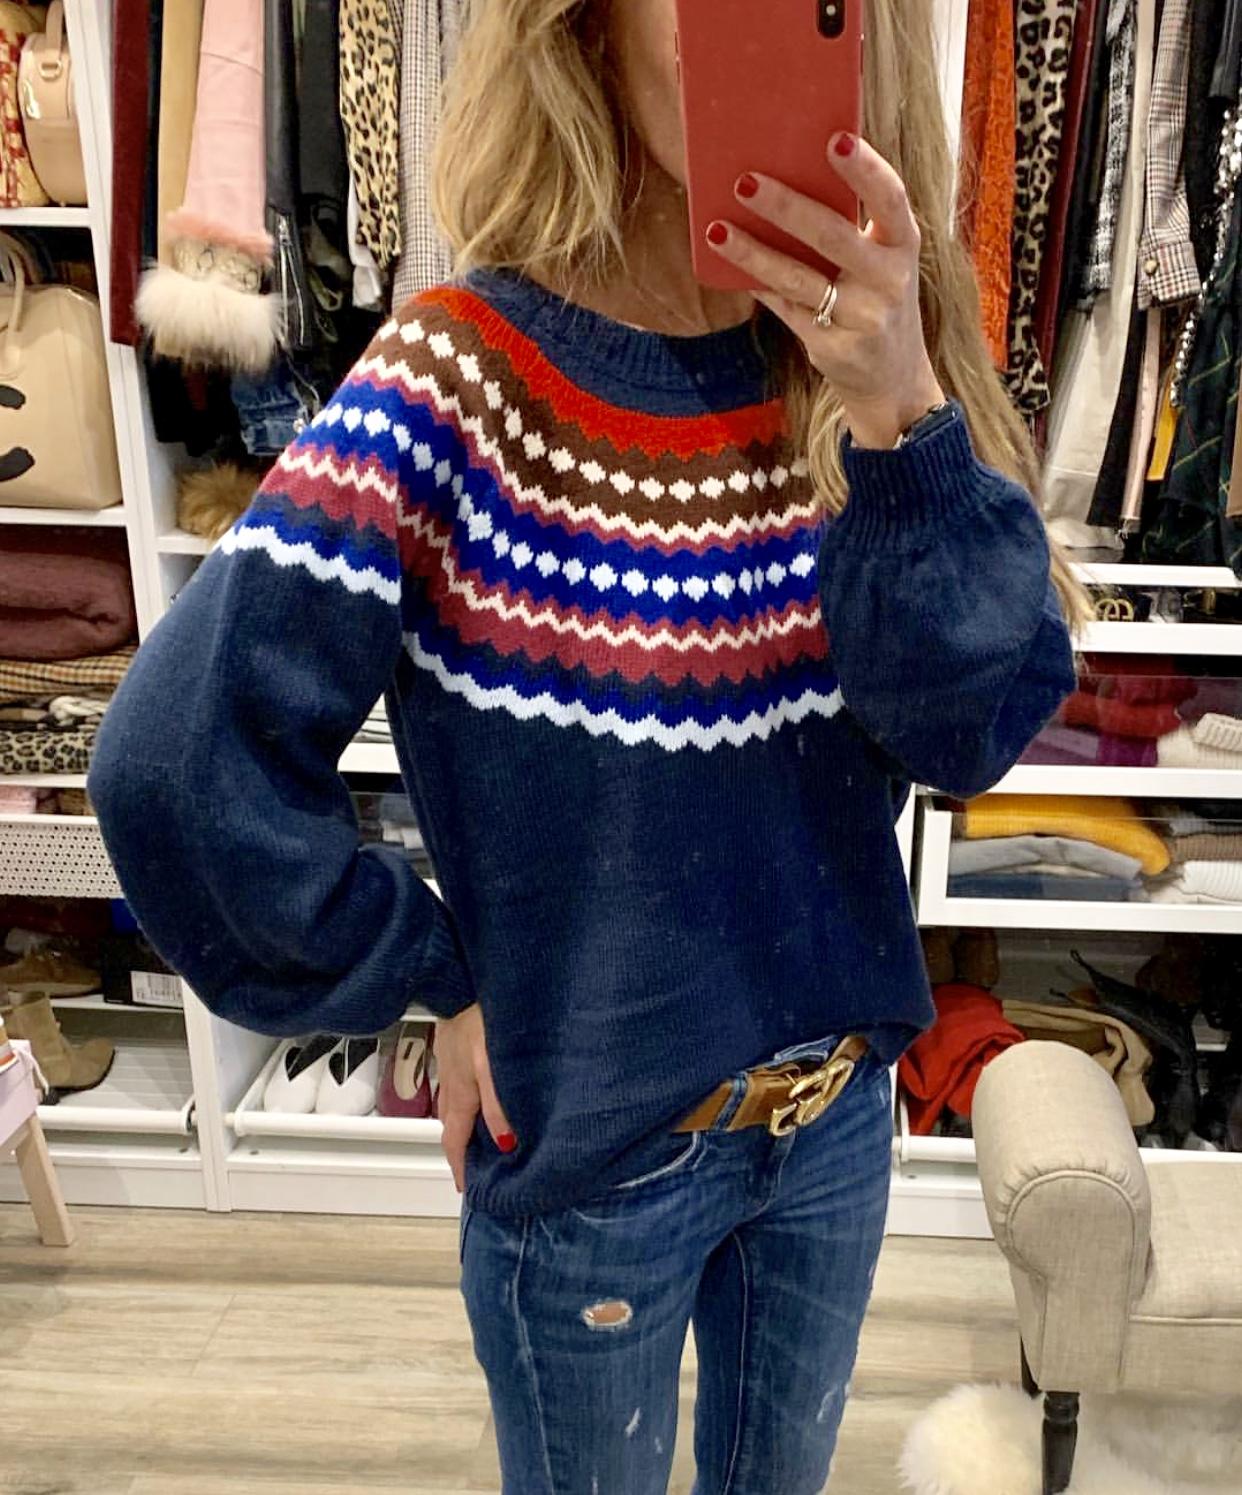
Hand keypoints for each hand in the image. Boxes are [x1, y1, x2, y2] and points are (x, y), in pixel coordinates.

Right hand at [436, 1003, 515, 1192]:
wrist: (462, 974)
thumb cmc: (478, 1015)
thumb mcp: (492, 1063)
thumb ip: (498, 1103)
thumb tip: (507, 1142)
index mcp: (460, 1090)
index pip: (455, 1140)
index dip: (460, 1167)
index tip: (467, 1189)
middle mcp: (453, 1079)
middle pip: (454, 1123)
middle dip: (463, 1147)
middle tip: (480, 1165)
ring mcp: (453, 1059)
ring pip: (457, 1100)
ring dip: (467, 1120)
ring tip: (486, 1132)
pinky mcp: (458, 1040)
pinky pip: (461, 1078)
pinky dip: (471, 1093)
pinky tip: (486, 1087)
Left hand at [705, 132, 944, 449]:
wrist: (893, 381)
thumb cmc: (877, 301)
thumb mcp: (882, 263)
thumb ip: (852, 228)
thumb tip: (786, 177)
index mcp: (903, 245)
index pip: (890, 197)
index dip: (865, 168)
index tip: (834, 139)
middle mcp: (889, 281)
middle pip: (832, 236)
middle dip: (786, 206)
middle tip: (746, 181)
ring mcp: (862, 319)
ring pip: (798, 278)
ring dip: (753, 252)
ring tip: (718, 229)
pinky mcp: (834, 349)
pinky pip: (786, 310)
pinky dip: (759, 288)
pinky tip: (732, 270)